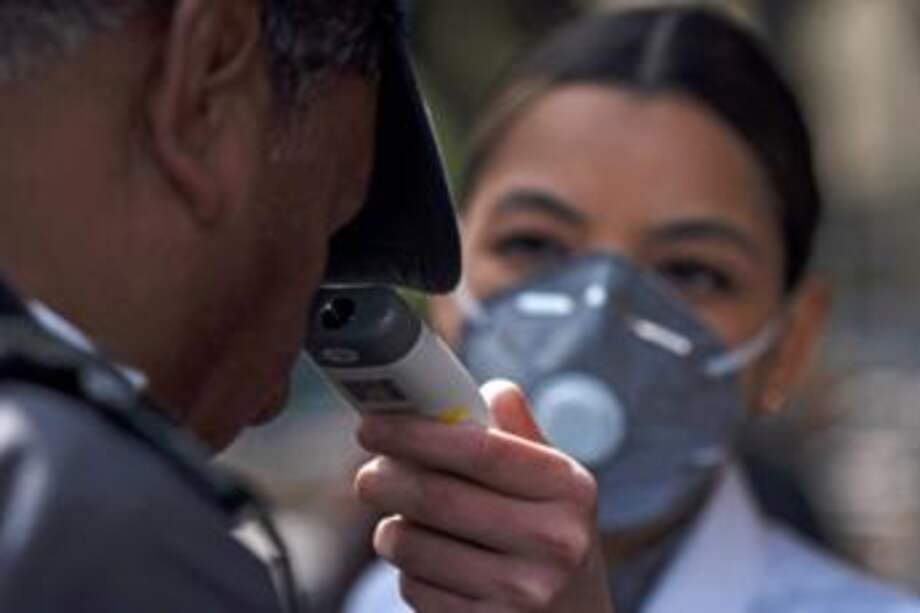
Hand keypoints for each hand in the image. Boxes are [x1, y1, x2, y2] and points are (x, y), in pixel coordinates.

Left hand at [354, 380, 613, 611]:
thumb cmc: (552, 539)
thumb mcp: (554, 487)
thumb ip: (520, 436)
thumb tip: (488, 389)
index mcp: (569, 487)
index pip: (480, 449)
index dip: (417, 434)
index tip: (373, 425)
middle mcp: (555, 540)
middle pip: (438, 497)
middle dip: (386, 480)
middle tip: (367, 475)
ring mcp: (525, 592)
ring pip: (417, 547)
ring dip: (391, 531)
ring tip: (398, 524)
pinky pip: (417, 590)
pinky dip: (408, 573)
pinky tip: (426, 566)